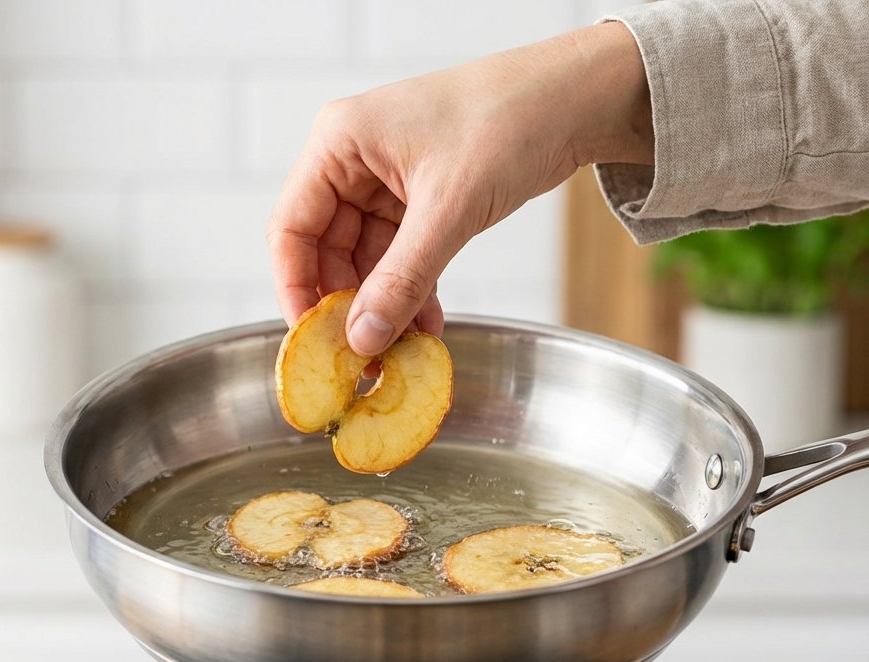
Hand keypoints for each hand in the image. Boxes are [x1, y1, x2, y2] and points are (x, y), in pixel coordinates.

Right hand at [268, 22, 652, 354]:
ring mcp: (385, 180)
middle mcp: (353, 160)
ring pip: (365, 259)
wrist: (576, 99)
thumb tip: (364, 336)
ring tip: (401, 347)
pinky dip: (411, 290)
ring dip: (383, 304)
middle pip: (326, 250)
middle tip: (362, 354)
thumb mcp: (449, 208)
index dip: (296, 288)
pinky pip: (400, 256)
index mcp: (339, 144)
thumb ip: (403, 278)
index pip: (292, 228)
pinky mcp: (419, 198)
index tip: (313, 339)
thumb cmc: (510, 119)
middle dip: (347, 304)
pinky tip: (425, 325)